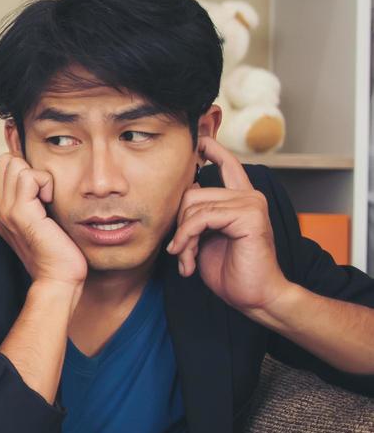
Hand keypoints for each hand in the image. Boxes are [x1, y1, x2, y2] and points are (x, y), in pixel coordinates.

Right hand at [0, 154, 86, 287]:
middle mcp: (0, 210)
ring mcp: (7, 211)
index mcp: (3, 211)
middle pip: (7, 162)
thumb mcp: (45, 222)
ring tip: (48, 199)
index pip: (6, 168)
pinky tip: (51, 201)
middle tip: (45, 193)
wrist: (58, 279)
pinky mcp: (20, 213)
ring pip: (15, 164)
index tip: (43, 191)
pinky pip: (29, 176)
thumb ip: (38, 202)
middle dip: (30, 169)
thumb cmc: (59, 254)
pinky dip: (45, 182)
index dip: (27, 170)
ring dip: (39, 176)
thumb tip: (47, 181)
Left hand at [167, 137, 288, 311]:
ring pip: (192, 207)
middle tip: (183, 253)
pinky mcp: (249, 215)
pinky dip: (188, 238)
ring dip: (183, 239)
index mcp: (240, 198)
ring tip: (188, 260)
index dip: (211, 148)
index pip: (226, 164)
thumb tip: (179, 196)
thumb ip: (197, 214)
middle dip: (179, 226)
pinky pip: (201, 217)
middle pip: (190, 193)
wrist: (254, 295)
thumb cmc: (229, 270)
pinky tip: (189, 260)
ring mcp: (251, 203)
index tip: (197, 137)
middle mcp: (248, 195)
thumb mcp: (206, 238)